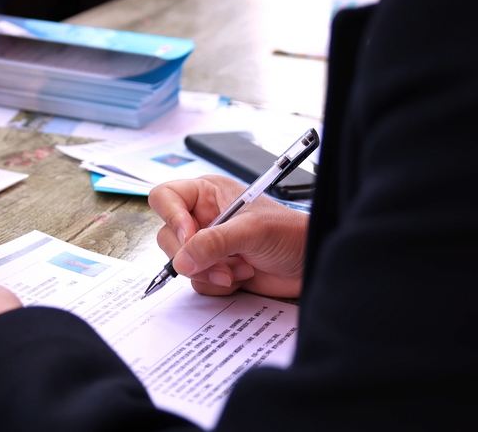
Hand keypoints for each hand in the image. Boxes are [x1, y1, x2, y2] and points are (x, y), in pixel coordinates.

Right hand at [150, 175, 307, 297]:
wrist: (311, 263)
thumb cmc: (290, 233)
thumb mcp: (252, 231)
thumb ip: (214, 242)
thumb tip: (182, 259)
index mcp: (208, 193)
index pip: (166, 197)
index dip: (172, 217)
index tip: (189, 237)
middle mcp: (203, 217)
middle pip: (168, 235)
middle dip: (193, 254)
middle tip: (219, 262)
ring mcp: (209, 245)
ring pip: (182, 262)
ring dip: (209, 272)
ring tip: (239, 268)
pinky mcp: (216, 269)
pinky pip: (197, 281)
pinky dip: (217, 284)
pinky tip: (242, 276)